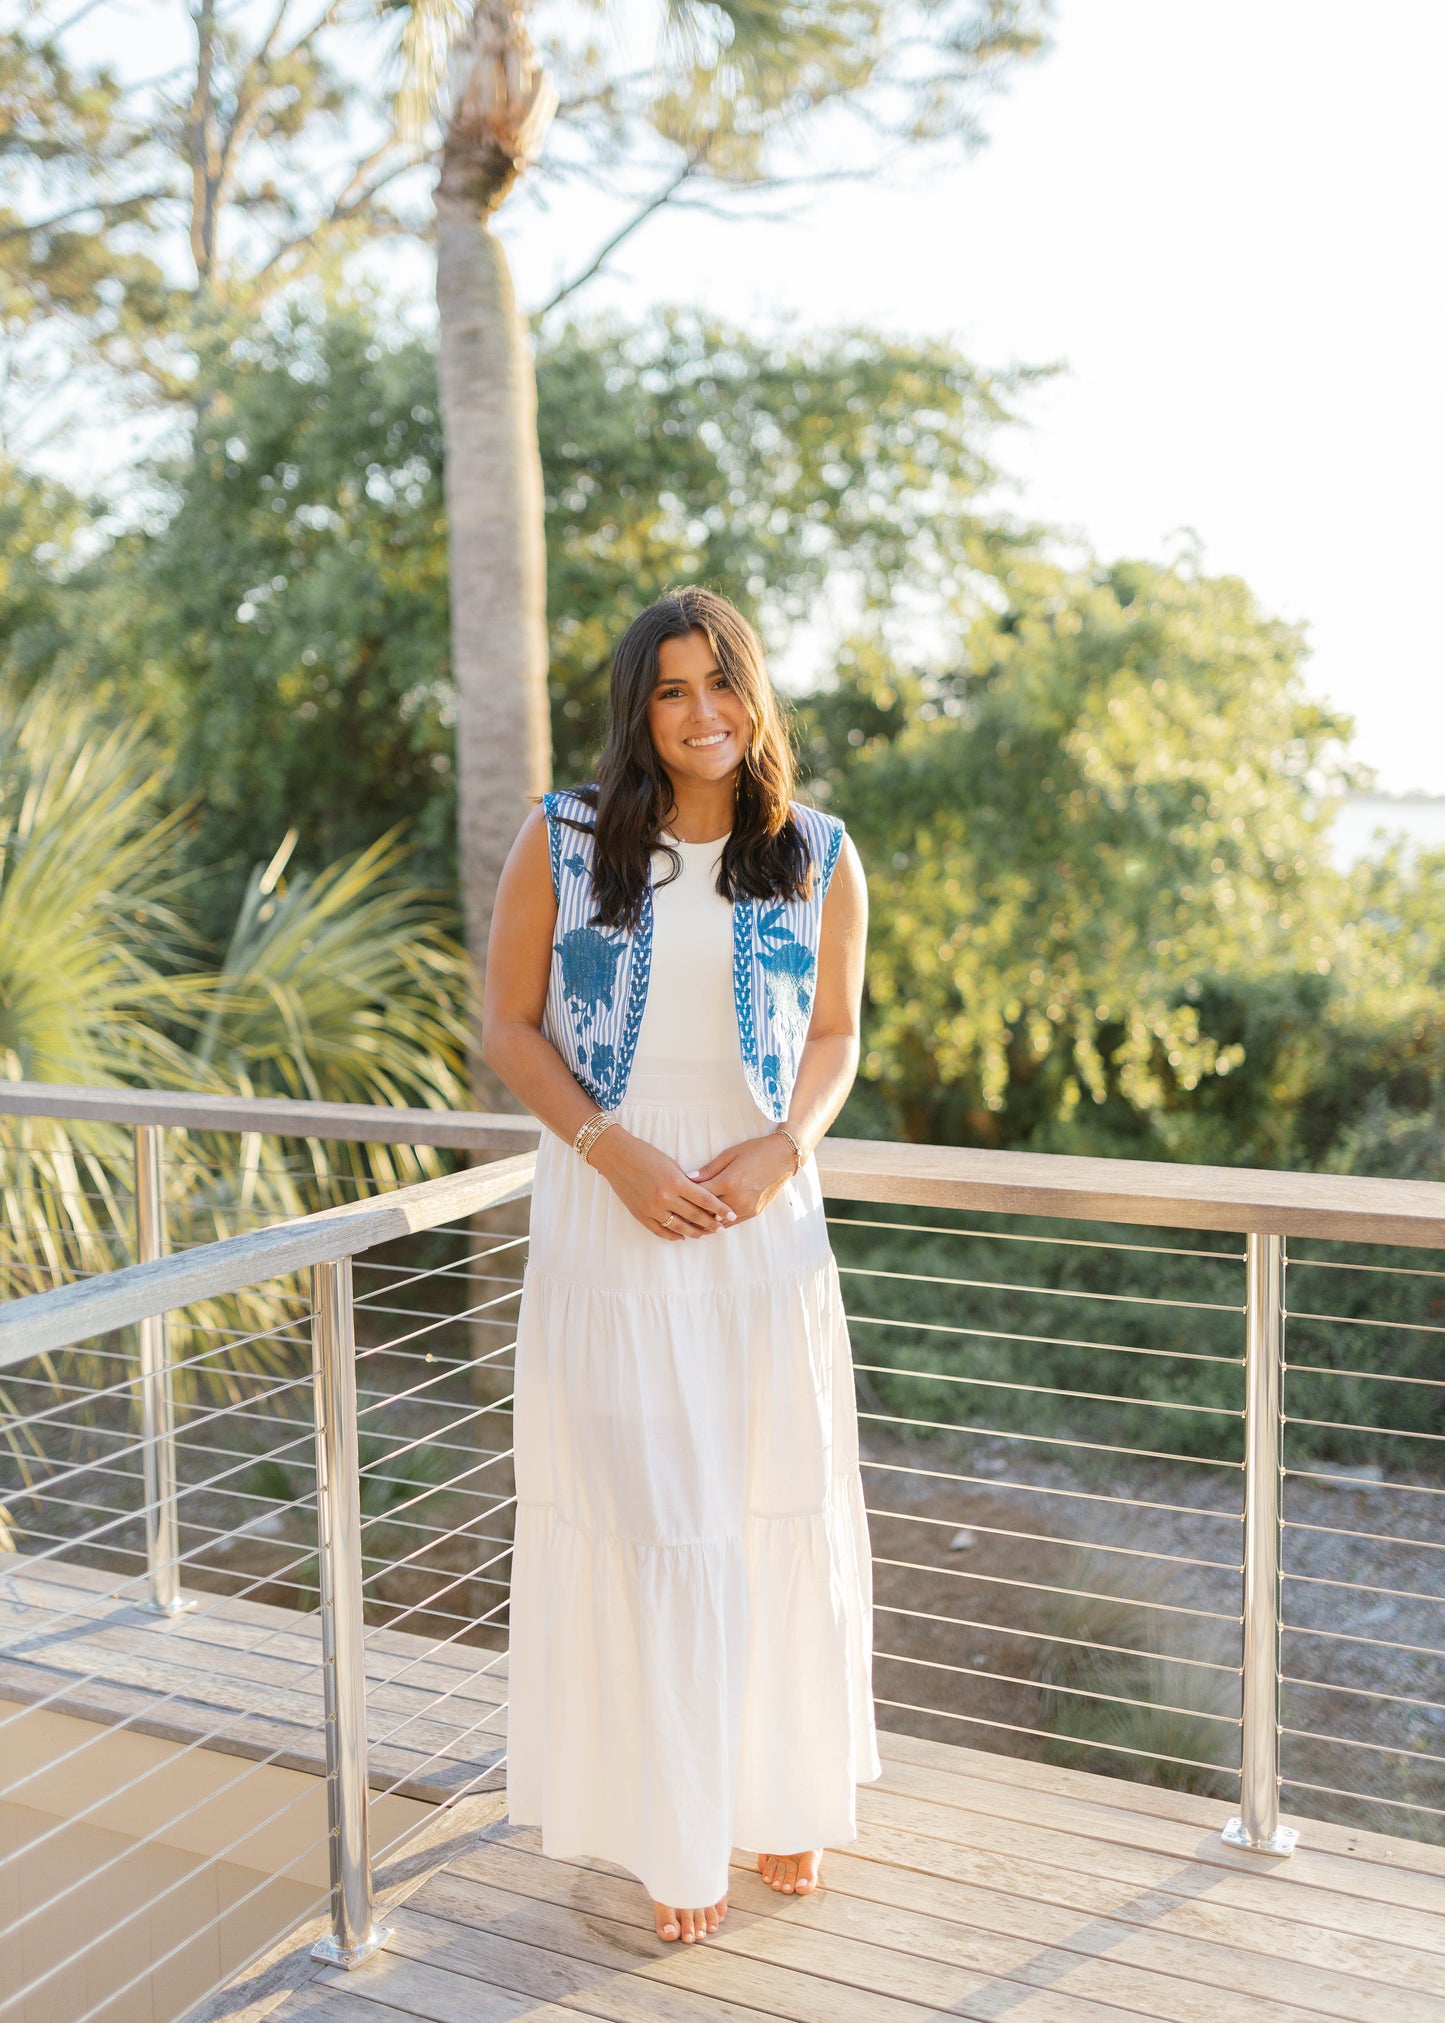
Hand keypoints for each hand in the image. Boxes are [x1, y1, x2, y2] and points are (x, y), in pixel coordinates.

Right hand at [587, 1127, 736, 1240]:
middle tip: (723, 1229)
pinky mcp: (640, 1214)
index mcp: (676, 1182)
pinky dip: (672, 1235)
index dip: (720, 1209)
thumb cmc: (645, 1154)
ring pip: (679, 1227)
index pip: (705, 1200)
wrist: (616, 1156)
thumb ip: (686, 1181)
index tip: (731, 1214)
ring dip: (694, 1232)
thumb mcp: (671, 1164)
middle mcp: (665, 1198)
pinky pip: (660, 1230)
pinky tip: (681, 1236)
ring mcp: (651, 1208)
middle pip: (694, 1216)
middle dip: (711, 1224)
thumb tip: (701, 1197)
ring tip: (704, 1235)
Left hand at [688, 1133, 798, 1226]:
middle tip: (677, 1217)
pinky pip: (733, 1222)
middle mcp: (737, 1199)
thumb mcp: (729, 1154)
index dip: (686, 1198)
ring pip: (719, 1222)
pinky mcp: (754, 1212)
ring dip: (706, 1224)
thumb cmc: (755, 1150)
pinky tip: (710, 1224)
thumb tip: (688, 1178)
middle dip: (692, 1214)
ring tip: (690, 1225)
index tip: (675, 1199)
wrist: (783, 1156)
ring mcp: (746, 1208)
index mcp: (728, 1182)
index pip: (700, 1195)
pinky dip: (721, 1223)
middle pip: (708, 1212)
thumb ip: (709, 1169)